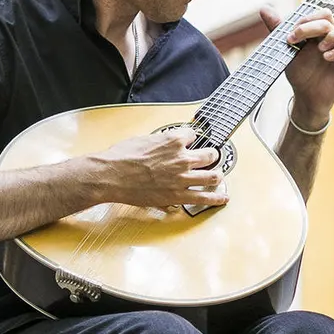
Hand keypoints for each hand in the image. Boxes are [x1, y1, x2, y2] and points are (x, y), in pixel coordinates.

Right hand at [92, 129, 224, 209]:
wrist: (111, 175)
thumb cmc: (121, 157)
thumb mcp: (143, 139)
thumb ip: (160, 141)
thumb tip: (164, 143)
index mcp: (173, 140)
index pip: (193, 135)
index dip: (191, 139)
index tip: (191, 142)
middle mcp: (182, 157)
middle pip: (210, 154)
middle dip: (211, 155)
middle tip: (210, 157)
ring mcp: (183, 177)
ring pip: (213, 175)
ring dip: (217, 175)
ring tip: (217, 176)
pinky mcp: (179, 195)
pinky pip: (204, 197)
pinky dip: (217, 198)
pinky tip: (223, 197)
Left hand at [249, 2, 333, 129]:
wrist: (306, 95)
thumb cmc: (299, 71)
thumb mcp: (287, 49)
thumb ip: (277, 28)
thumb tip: (264, 8)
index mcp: (321, 31)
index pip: (320, 14)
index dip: (306, 21)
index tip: (291, 36)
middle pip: (331, 17)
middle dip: (313, 26)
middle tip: (300, 40)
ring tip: (320, 48)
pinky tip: (326, 58)